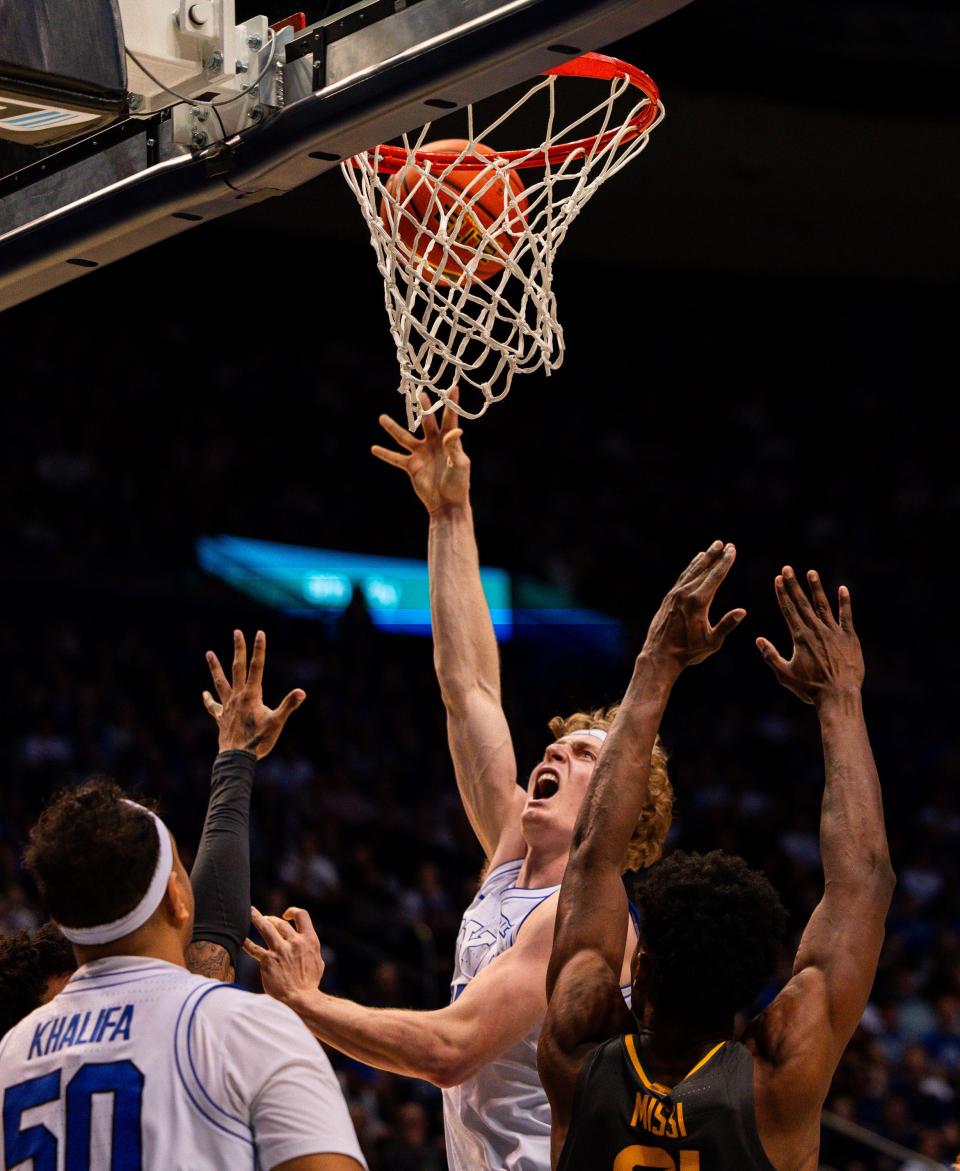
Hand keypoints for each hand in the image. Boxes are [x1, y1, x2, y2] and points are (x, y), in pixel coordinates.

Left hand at [203, 630, 305, 757]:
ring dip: (215, 667)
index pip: (257, 667)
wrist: (236, 758)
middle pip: (237, 668)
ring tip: (208, 653)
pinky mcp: (222, 718)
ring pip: (220, 682)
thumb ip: (288, 705)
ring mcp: (227, 706)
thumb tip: (301, 692)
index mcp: (251, 695)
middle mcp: (237, 697)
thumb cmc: (258, 741)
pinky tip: (204, 694)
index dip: (259, 649)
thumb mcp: (277, 723)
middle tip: (237, 632)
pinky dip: (208, 699)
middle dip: (239, 649)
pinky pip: (213, 706)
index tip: (259, 632)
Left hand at [244, 906, 324, 1002]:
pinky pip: (254, 949)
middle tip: (265, 920)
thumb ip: (311, 950)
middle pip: (279, 923)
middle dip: (271, 919)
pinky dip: (247, 943)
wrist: (301, 999)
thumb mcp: (318, 962)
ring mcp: (280, 950)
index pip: (302, 915)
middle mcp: (294, 942)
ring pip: (266, 928)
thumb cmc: (310, 984)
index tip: (286, 915)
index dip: (293, 911)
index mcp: (309, 940)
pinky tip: (241, 939)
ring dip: (257, 918)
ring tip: (251, 912)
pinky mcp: (267, 961)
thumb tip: (307, 946)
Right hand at [371, 387, 469, 513]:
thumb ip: (455, 447)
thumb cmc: (459, 484)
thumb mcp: (460, 464)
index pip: (450, 418)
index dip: (452, 403)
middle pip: (427, 421)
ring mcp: (421, 453)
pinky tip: (374, 448)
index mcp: (449, 440)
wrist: (448, 503)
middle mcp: (434, 443)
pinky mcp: (411, 466)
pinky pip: (396, 458)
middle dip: (424, 407)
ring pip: (404, 437)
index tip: (453, 387)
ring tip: (382, 418)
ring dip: (393, 428)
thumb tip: (454, 429)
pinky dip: (385, 454)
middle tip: (419, 393)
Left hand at [642, 541, 746, 670]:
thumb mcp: (712, 642)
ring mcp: (675, 594)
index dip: (725, 562)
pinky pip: (682, 578)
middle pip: (703, 569)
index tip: (732, 549)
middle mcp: (685, 594)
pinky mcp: (669, 598)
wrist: (660, 655)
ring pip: (691, 571)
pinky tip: (695, 563)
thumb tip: (742, 611)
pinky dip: (691, 568)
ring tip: (711, 547)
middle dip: (715, 556)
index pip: (715, 576)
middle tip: (724, 543)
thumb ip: (726, 625)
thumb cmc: (688, 651)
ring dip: (702, 559)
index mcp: (698, 602)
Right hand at [756, 567, 863, 705]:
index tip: (778, 579)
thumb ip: (771, 656)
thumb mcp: (785, 675)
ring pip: (823, 605)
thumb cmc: (810, 688)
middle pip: (802, 603)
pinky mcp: (849, 637)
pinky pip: (846, 616)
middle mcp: (816, 630)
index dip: (782, 593)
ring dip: (816, 588)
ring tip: (811, 572)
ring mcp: (834, 632)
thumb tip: (758, 639)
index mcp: (800, 637)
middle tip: (787, 569)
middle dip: (794, 585)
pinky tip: (842, 589)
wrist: (839, 695)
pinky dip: (844, 602)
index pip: (788, 610)